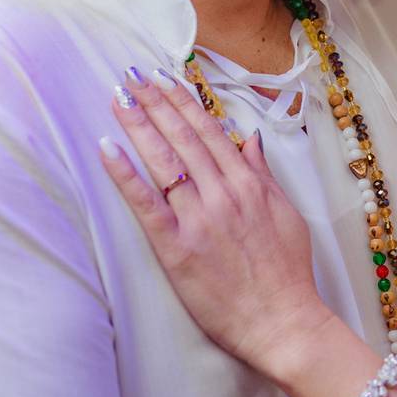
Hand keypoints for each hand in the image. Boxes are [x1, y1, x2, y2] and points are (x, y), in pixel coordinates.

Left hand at [99, 67, 328, 375]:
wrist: (283, 319)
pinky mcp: (177, 247)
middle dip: (156, 103)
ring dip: (139, 125)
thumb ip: (263, 175)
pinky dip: (125, 174)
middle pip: (183, 138)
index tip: (165, 79)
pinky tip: (108, 148)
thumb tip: (248, 141)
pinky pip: (146, 203)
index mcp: (248, 184)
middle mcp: (222, 193)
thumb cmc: (288, 271)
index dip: (184, 102)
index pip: (210, 132)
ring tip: (120, 98)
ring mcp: (199, 218)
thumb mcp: (286, 214)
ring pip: (164, 161)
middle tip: (132, 77)